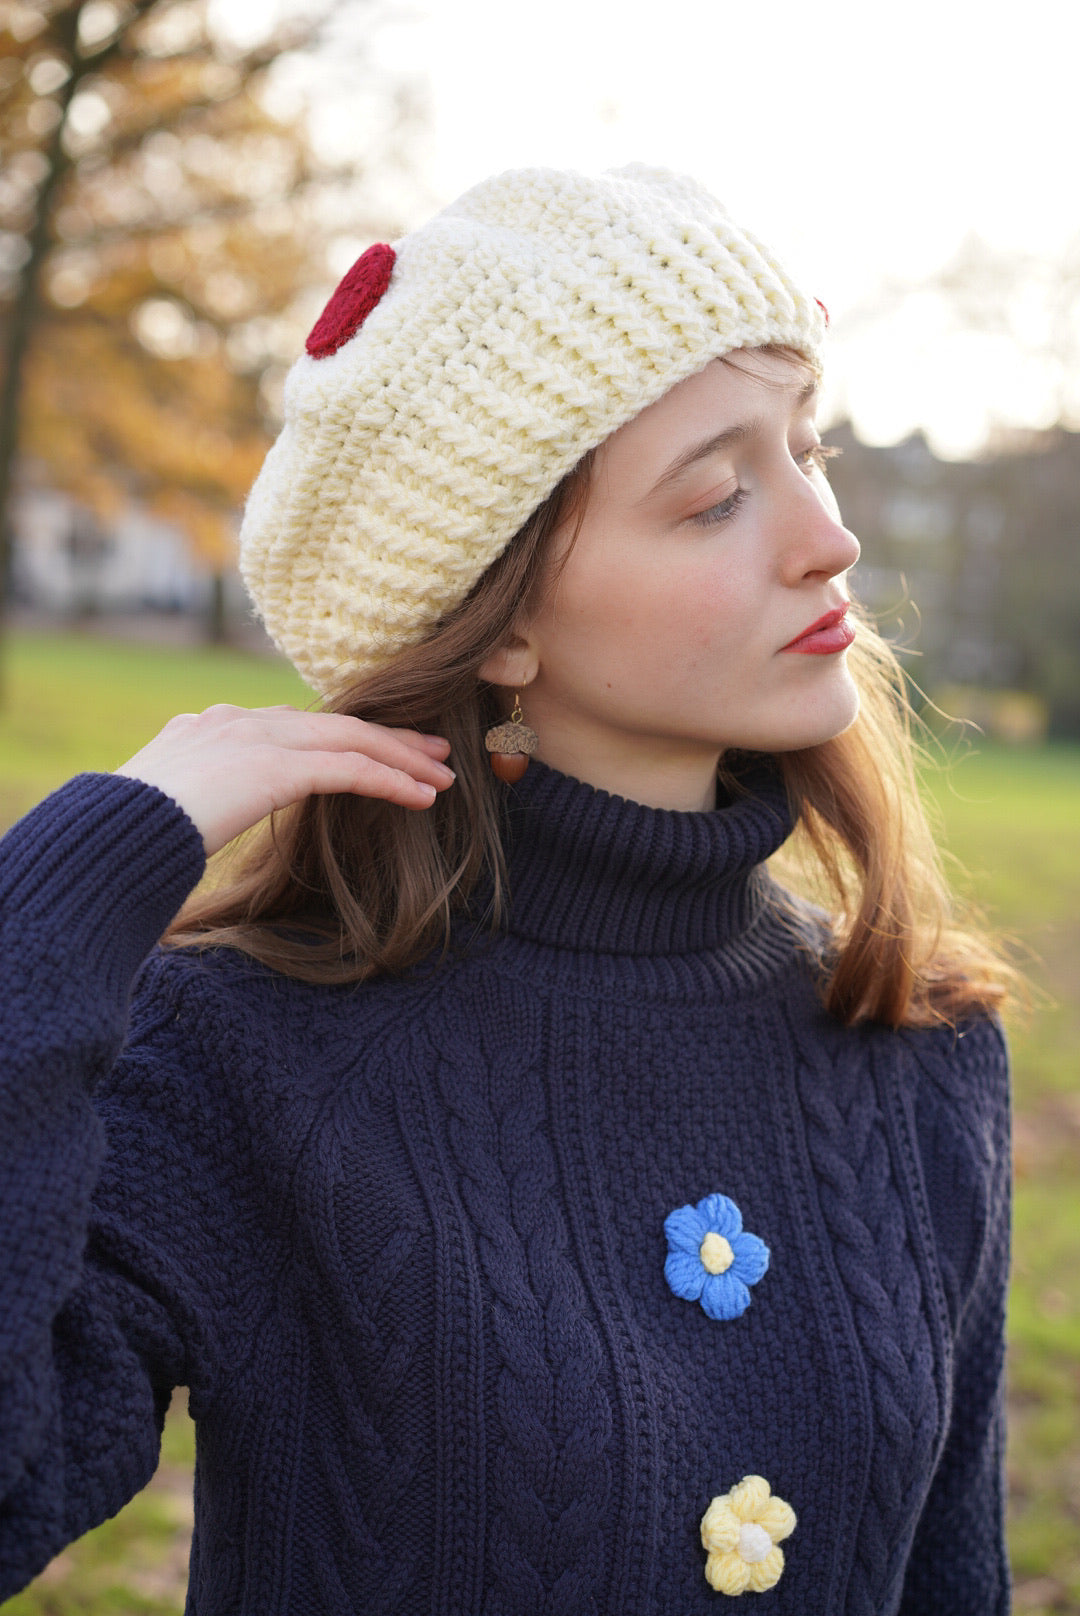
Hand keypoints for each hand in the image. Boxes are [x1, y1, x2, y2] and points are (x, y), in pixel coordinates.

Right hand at [114, 704, 455, 855]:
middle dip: (387, 736)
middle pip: (332, 721)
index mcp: (210, 727)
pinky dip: (391, 781)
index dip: (339, 735)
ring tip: (443, 776)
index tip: (373, 748)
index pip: (292, 723)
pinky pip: (350, 770)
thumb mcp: (168, 811)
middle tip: (432, 749)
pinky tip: (423, 796)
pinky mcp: (275, 767)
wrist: (111, 833)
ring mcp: (256, 738)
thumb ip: (200, 803)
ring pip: (351, 739)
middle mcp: (237, 721)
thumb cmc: (128, 837)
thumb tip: (204, 823)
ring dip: (403, 758)